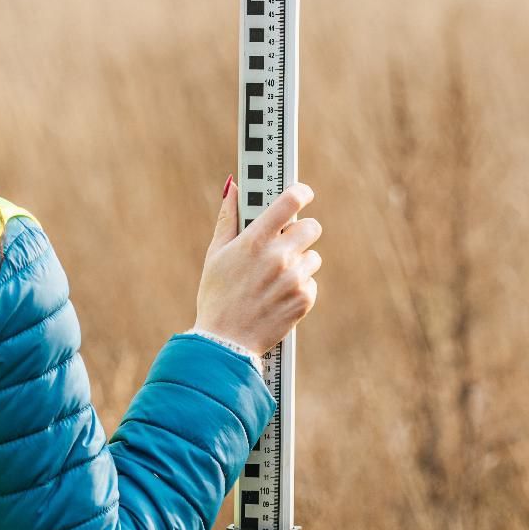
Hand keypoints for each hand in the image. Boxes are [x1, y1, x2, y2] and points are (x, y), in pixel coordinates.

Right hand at [192, 179, 320, 356]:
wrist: (225, 343)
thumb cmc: (216, 296)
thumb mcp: (216, 253)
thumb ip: (228, 217)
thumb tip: (233, 186)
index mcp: (255, 240)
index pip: (290, 201)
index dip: (301, 192)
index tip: (303, 194)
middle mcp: (278, 256)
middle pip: (311, 227)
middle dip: (300, 232)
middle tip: (285, 243)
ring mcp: (294, 279)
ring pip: (312, 257)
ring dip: (299, 263)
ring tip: (274, 279)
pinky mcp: (304, 299)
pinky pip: (311, 282)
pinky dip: (299, 288)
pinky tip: (278, 297)